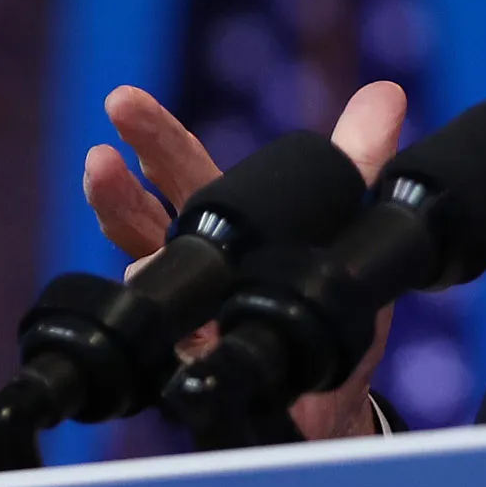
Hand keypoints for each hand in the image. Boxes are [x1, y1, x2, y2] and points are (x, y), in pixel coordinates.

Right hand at [83, 82, 405, 442]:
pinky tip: (187, 330)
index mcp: (226, 223)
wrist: (333, 393)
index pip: (181, 171)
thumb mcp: (353, 224)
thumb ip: (361, 159)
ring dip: (136, 259)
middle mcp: (195, 265)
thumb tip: (387, 93)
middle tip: (98, 158)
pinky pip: (183, 350)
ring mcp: (190, 316)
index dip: (155, 138)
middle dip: (117, 188)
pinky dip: (185, 337)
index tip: (123, 103)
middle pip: (144, 219)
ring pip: (148, 280)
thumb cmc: (327, 300)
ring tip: (135, 256)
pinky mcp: (203, 365)